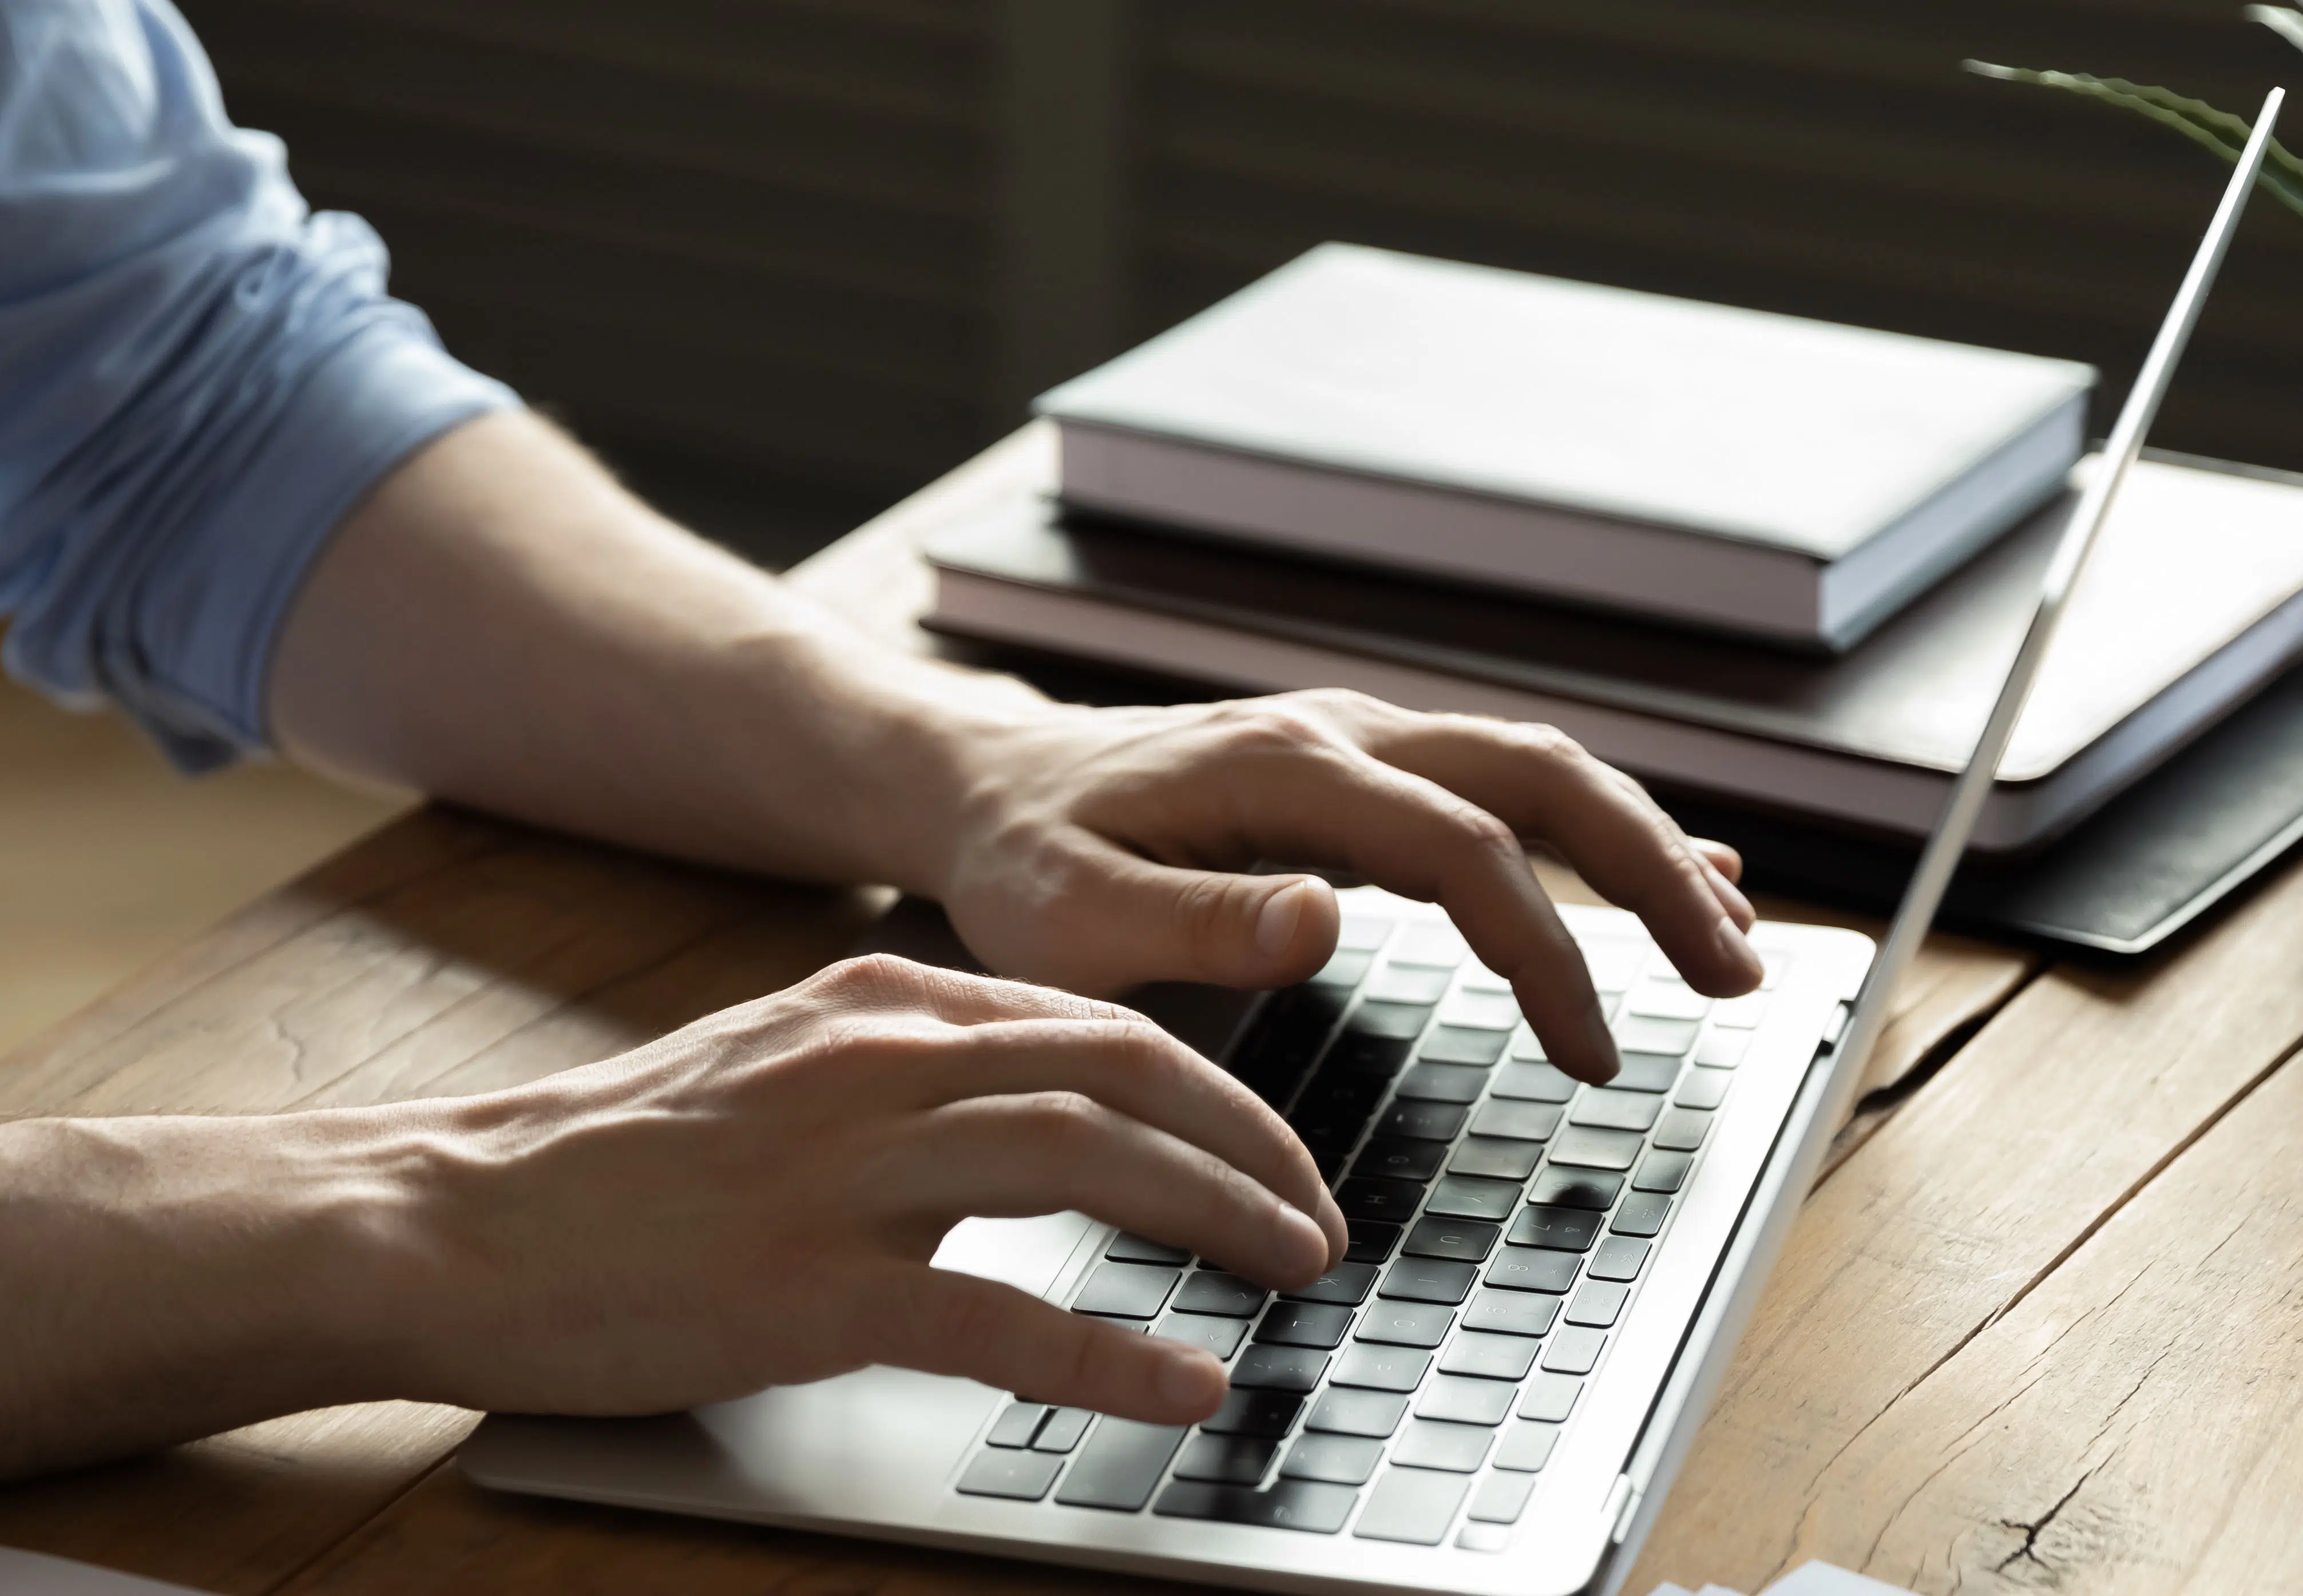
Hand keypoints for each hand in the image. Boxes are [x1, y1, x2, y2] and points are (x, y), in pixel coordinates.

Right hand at [383, 953, 1345, 1423]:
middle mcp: (879, 1066)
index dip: (1211, 1085)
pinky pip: (997, 1317)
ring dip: (1216, 1214)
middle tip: (1318, 1213)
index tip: (1270, 1145)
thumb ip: (907, 1068)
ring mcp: (845, 1173)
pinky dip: (1109, 1352)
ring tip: (1296, 1268)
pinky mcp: (807, 1288)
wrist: (454, 1214)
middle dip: (1250, 1139)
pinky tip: (1184, 1383)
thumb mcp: (779, 1065)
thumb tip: (1038, 1100)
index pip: (1095, 1022)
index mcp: (879, 1007)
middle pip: (1123, 1072)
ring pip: (1086, 1162)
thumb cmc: (617, 1157)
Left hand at [924, 689, 1760, 1083]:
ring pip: (1538, 769)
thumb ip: (1195, 922)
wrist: (984, 782)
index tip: (1594, 1054)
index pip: (1462, 850)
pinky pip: (1501, 784)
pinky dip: (1590, 828)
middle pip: (1541, 776)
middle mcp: (1338, 731)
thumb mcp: (1070, 916)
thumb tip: (1325, 918)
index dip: (1545, 950)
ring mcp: (1355, 738)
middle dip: (1652, 870)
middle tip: (1738, 976)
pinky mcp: (1357, 766)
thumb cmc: (1021, 861)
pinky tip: (1666, 866)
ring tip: (1728, 938)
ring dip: (1641, 845)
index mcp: (1281, 770)